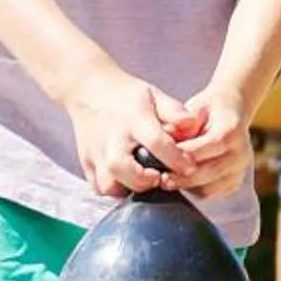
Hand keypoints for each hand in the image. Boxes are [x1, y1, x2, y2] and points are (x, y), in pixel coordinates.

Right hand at [66, 67, 199, 195]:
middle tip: (159, 177)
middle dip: (144, 181)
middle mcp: (111, 138)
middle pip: (123, 169)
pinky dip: (113, 190)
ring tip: (142, 180)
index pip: (156, 143)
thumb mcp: (154, 95)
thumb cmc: (127, 96)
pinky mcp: (86, 162)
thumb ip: (175, 112)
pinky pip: (98, 188)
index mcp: (133, 120)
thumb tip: (193, 125)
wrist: (89, 90)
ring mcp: (95, 152)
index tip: (189, 167)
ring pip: (108, 184)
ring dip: (128, 188)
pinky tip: (126, 181)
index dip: (176, 159)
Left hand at [171, 86, 252, 196]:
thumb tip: (165, 133)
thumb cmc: (207, 110)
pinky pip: (211, 193)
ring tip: (167, 180)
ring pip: (210, 186)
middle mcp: (241, 152)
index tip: (163, 157)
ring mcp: (240, 169)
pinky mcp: (234, 182)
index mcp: (232, 129)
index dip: (186, 153)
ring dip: (187, 186)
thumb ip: (181, 121)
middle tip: (162, 177)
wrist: (230, 113)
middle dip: (183, 175)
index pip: (210, 144)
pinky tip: (181, 182)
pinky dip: (194, 190)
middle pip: (210, 170)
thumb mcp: (194, 107)